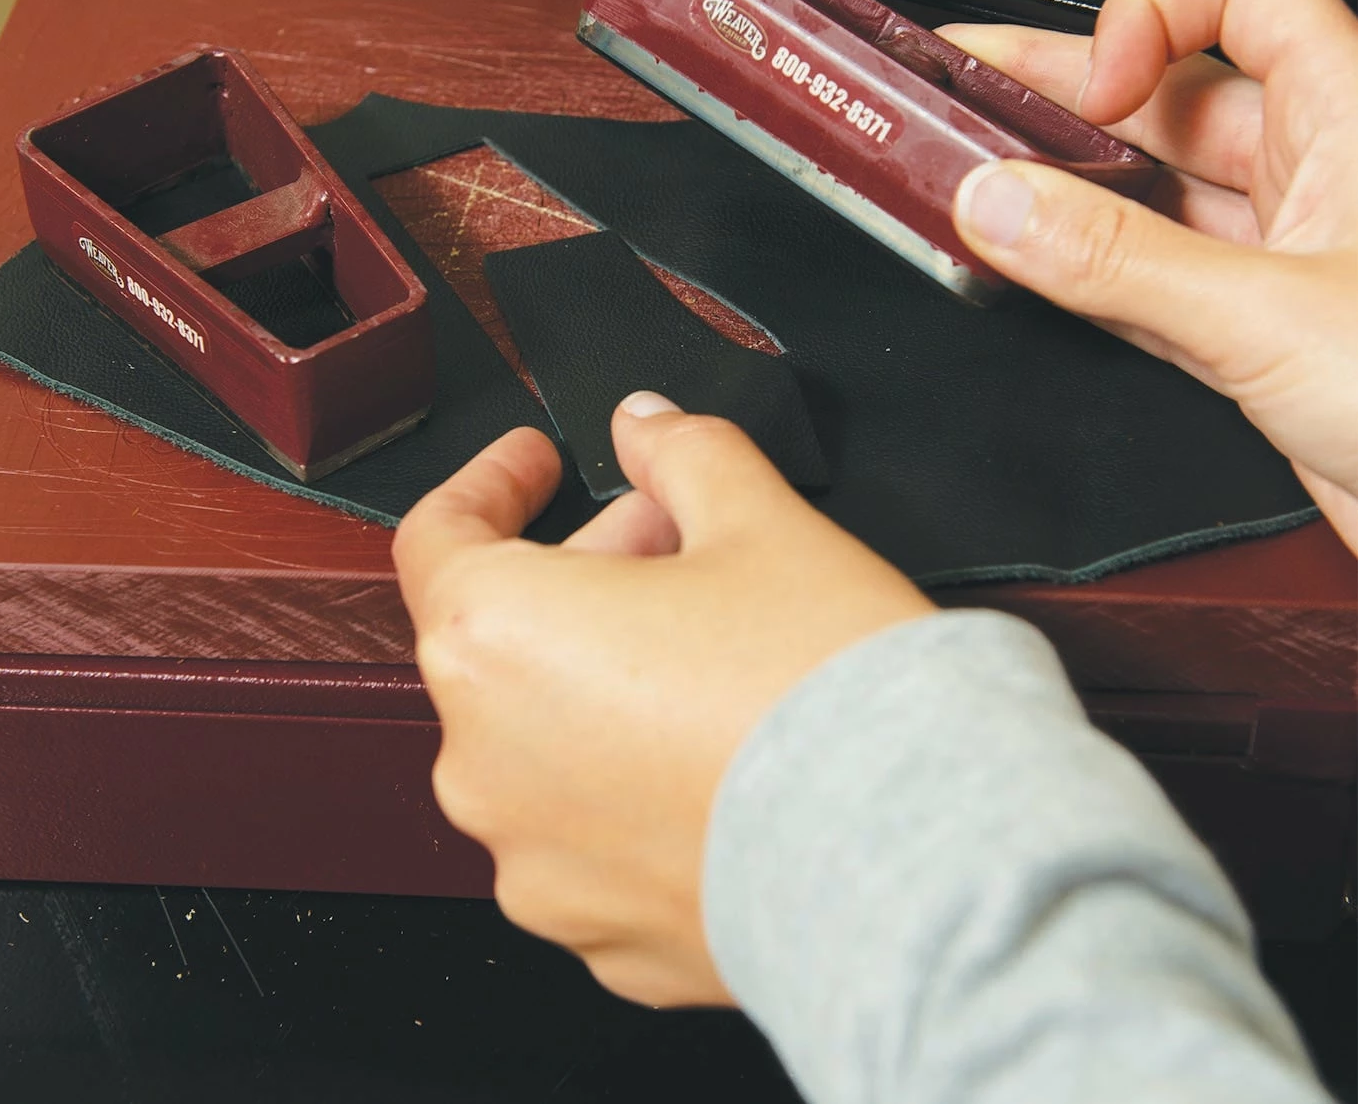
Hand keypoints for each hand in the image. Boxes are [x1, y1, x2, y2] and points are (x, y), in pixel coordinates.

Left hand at [393, 393, 933, 1005]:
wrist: (920, 870)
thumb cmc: (824, 695)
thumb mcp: (759, 522)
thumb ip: (682, 453)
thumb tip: (645, 426)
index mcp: (498, 642)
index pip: (440, 538)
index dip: (489, 484)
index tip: (536, 463)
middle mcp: (485, 763)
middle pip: (504, 636)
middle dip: (584, 573)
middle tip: (676, 542)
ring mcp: (536, 861)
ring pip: (541, 737)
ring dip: (599, 678)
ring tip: (707, 649)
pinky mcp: (597, 933)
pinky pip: (590, 829)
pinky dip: (629, 779)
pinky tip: (714, 751)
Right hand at [944, 0, 1357, 549]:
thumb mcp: (1274, 314)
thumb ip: (1121, 262)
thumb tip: (1001, 203)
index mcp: (1350, 115)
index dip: (1150, 9)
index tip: (1090, 86)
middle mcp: (1314, 170)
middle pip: (1166, 89)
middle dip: (1059, 87)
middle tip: (961, 88)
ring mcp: (1280, 250)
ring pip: (1148, 187)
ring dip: (1060, 183)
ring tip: (970, 174)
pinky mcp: (1254, 328)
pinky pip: (1146, 272)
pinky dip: (1082, 267)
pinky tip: (1029, 263)